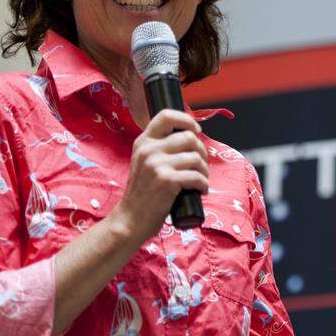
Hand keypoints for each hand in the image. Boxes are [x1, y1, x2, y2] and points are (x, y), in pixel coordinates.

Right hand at [111, 109, 208, 243]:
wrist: (131, 219)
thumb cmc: (143, 193)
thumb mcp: (145, 163)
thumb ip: (160, 149)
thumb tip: (191, 137)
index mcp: (143, 142)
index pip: (166, 115)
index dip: (187, 120)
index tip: (196, 131)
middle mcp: (149, 150)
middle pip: (189, 137)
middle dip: (202, 151)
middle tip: (201, 166)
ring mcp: (157, 164)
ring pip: (196, 157)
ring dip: (205, 171)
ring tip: (201, 181)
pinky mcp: (167, 180)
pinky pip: (197, 176)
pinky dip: (203, 185)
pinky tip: (200, 191)